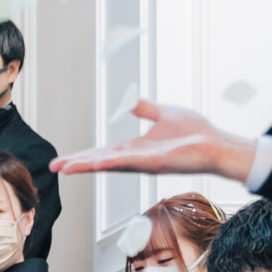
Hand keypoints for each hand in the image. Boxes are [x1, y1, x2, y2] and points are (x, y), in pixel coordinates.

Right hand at [50, 99, 259, 184]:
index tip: (63, 159)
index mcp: (136, 149)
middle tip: (54, 166)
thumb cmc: (196, 133)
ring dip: (87, 166)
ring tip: (66, 168)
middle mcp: (136, 159)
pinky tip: (95, 163)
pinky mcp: (155, 162)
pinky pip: (129, 162)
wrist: (217, 144)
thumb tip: (130, 103)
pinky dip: (111, 163)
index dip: (83, 155)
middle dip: (77, 164)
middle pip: (100, 161)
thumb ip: (145, 109)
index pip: (103, 152)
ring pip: (109, 164)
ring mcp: (144, 163)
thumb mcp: (164, 113)